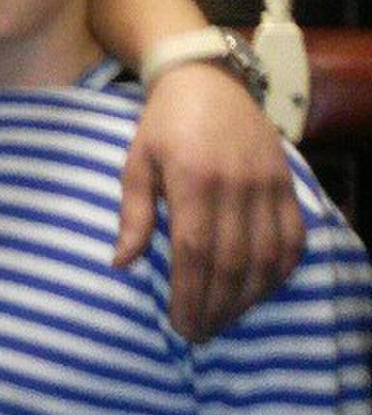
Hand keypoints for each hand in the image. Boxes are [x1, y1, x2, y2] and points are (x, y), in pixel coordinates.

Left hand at [115, 63, 304, 340]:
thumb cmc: (163, 125)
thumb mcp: (136, 163)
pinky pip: (292, 239)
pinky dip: (278, 272)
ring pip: (265, 258)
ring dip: (246, 298)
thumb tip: (121, 264)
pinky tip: (258, 291)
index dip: (191, 296)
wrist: (207, 80)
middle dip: (216, 307)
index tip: (180, 325)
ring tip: (224, 320)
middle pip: (232, 263)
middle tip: (199, 334)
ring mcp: (266, 185)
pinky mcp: (286, 183)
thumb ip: (133, 215)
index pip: (196, 253)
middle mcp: (236, 185)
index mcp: (192, 180)